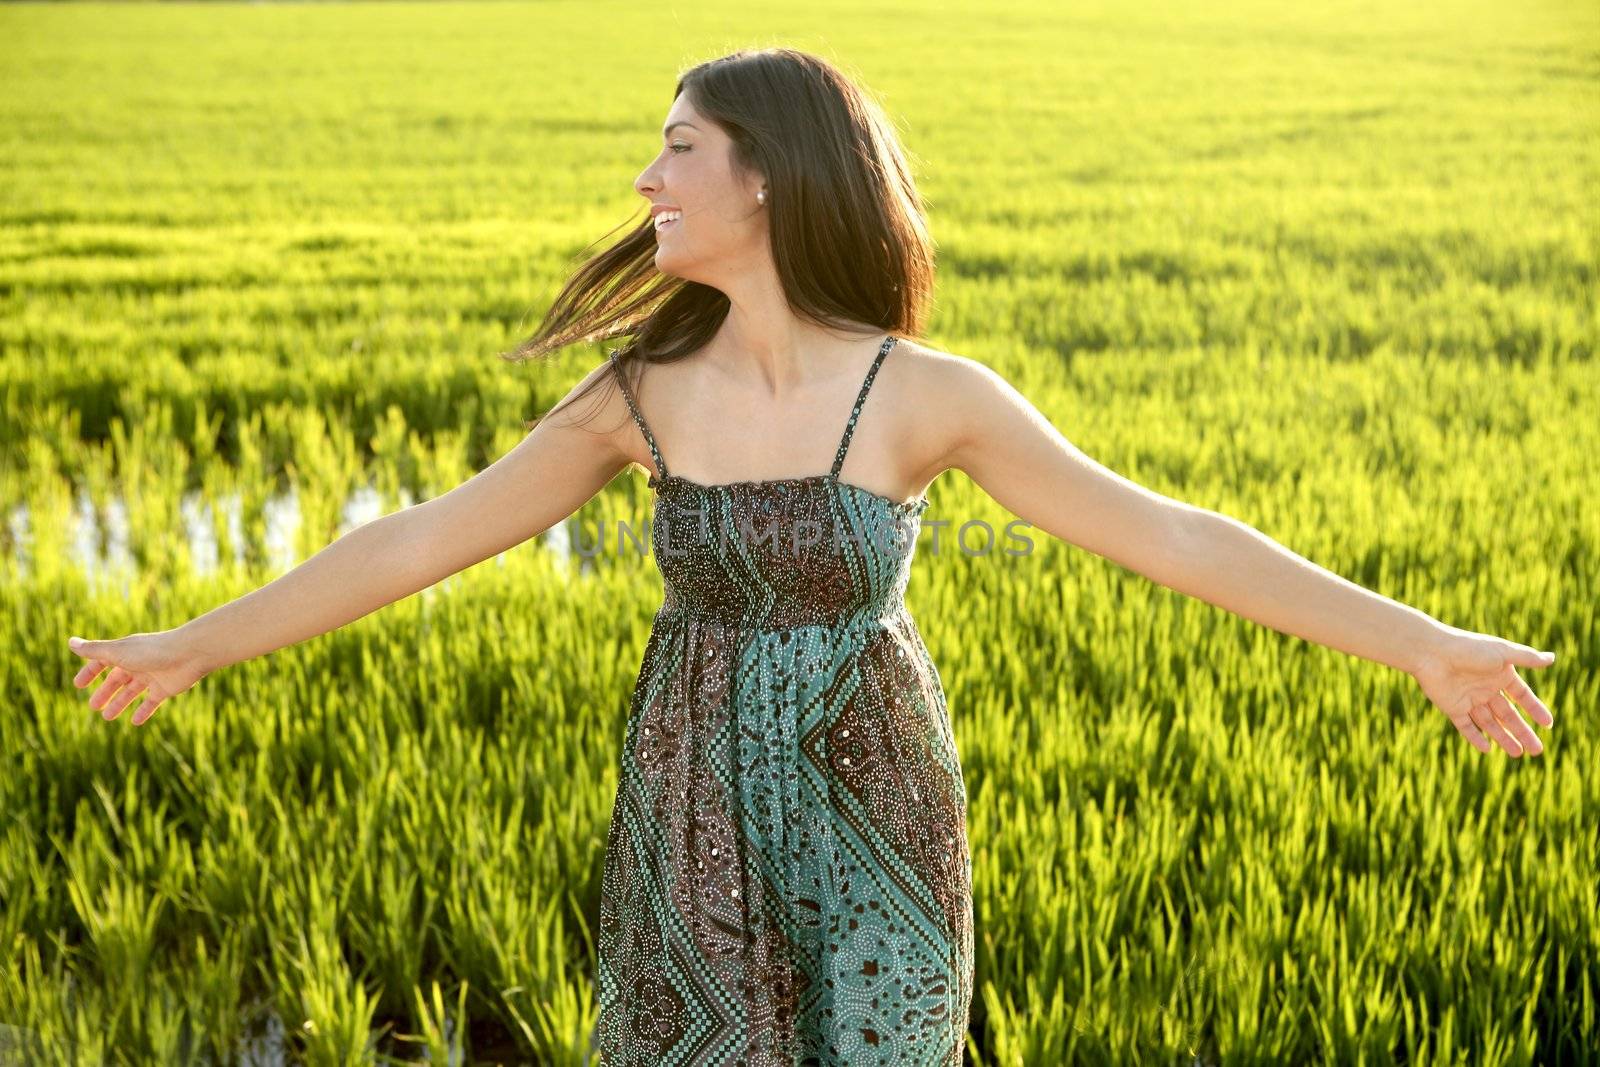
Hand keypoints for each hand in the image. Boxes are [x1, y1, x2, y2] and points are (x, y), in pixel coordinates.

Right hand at [67, 630, 208, 725]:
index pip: (103, 662)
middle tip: (93, 706)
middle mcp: (139, 664)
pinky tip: (135, 722)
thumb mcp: (118, 652)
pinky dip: (144, 711)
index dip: (90, 672)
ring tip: (107, 717)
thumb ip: (95, 650)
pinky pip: (152, 702)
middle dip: (106, 692)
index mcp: (126, 652)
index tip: (78, 685)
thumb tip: (70, 642)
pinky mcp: (166, 688)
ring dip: (120, 703)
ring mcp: (152, 676)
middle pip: (118, 680)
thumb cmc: (152, 651)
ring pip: (132, 692)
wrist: (189, 654)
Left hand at [1408, 626, 1556, 756]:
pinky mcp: (1452, 707)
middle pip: (1508, 715)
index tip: (1548, 724)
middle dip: (1523, 732)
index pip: (1522, 696)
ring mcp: (1468, 699)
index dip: (1535, 710)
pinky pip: (1466, 726)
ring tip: (1518, 754)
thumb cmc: (1468, 648)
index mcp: (1499, 674)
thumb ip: (1526, 657)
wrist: (1431, 653)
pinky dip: (1475, 738)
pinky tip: (1488, 749)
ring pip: (1489, 723)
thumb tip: (1552, 658)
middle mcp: (1485, 688)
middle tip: (1537, 751)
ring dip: (1504, 738)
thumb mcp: (1502, 652)